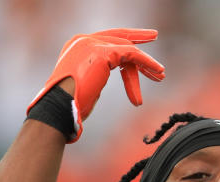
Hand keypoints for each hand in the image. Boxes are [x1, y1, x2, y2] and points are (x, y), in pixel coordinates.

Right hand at [27, 29, 164, 141]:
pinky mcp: (102, 53)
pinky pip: (132, 55)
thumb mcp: (85, 84)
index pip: (105, 38)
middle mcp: (83, 40)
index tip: (140, 41)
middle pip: (117, 38)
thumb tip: (100, 83)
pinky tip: (158, 71)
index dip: (124, 38)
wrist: (59, 108)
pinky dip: (147, 62)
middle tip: (154, 35)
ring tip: (160, 75)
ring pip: (127, 49)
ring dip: (146, 63)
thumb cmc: (71, 105)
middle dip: (137, 37)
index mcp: (77, 46)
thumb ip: (95, 75)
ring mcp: (91, 44)